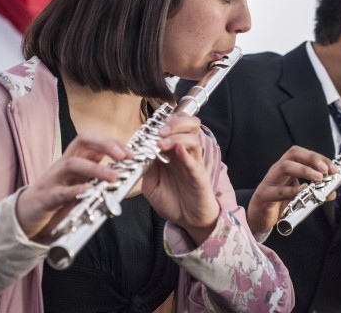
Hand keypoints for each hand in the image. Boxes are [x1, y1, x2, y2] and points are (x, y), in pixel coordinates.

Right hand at [15, 130, 132, 239]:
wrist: (26, 213)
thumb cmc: (56, 195)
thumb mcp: (78, 182)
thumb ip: (95, 175)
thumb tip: (122, 173)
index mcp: (74, 158)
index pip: (94, 140)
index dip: (113, 142)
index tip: (131, 153)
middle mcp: (64, 164)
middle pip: (82, 140)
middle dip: (105, 144)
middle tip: (124, 156)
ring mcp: (54, 178)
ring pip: (73, 163)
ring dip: (95, 168)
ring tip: (113, 177)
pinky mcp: (46, 197)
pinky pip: (61, 191)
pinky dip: (76, 190)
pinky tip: (89, 191)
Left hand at [142, 113, 219, 245]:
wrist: (187, 220)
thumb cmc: (171, 201)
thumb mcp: (150, 184)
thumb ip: (146, 168)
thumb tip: (141, 152)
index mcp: (172, 152)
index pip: (175, 125)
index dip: (165, 121)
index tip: (151, 127)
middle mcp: (184, 153)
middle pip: (189, 125)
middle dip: (175, 122)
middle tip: (161, 131)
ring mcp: (193, 163)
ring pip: (193, 139)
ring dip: (177, 136)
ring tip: (163, 143)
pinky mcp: (199, 176)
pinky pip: (195, 161)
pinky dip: (186, 153)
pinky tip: (178, 150)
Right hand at [247, 146, 336, 233]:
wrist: (258, 216)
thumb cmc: (278, 202)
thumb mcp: (298, 195)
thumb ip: (314, 192)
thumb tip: (332, 192)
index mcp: (286, 167)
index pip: (302, 154)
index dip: (318, 157)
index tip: (333, 168)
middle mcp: (277, 170)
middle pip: (293, 154)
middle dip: (312, 159)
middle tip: (326, 169)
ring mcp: (270, 181)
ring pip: (284, 167)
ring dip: (304, 170)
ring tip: (318, 177)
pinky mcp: (264, 196)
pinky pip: (277, 191)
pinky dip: (292, 190)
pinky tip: (303, 191)